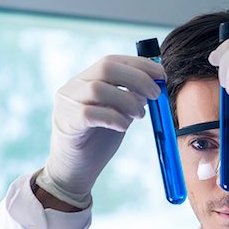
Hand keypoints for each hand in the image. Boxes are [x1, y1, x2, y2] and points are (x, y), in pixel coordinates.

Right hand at [36, 55, 162, 207]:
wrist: (74, 168)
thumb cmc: (99, 138)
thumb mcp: (120, 112)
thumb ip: (132, 97)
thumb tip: (155, 84)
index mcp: (88, 78)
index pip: (114, 60)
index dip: (141, 64)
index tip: (162, 75)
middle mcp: (74, 85)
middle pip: (106, 67)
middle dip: (138, 78)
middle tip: (156, 95)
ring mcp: (67, 102)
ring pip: (99, 89)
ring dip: (128, 101)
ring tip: (140, 115)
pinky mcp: (66, 122)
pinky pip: (90, 113)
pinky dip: (113, 117)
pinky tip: (123, 126)